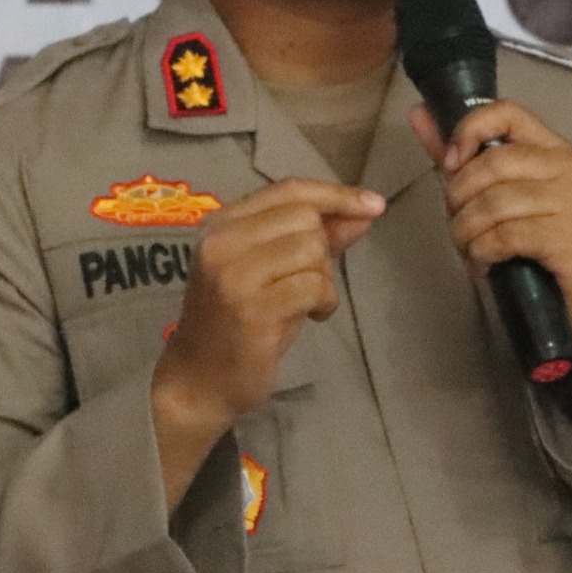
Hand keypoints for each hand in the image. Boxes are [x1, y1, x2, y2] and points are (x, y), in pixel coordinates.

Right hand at [149, 178, 381, 506]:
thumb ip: (316, 237)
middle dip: (324, 249)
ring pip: (312, 250)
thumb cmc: (237, 324)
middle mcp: (222, 241)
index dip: (336, 194)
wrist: (197, 382)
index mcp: (222, 223)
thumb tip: (365, 210)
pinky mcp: (253, 309)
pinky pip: (314, 286)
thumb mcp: (273, 270)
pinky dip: (326, 301)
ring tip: (307, 303)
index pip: (289, 190)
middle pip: (306, 218)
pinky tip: (312, 316)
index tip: (374, 204)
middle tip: (310, 282)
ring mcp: (234, 274)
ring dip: (324, 279)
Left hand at [408, 100, 571, 341]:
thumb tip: (418, 114)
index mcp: (557, 149)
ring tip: (468, 249)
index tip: (449, 164)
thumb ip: (461, 156)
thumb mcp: (496, 195)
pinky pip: (506, 235)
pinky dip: (483, 251)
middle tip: (457, 225)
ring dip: (466, 231)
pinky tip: (483, 264)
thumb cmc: (538, 247)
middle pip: (494, 162)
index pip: (509, 113)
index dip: (470, 130)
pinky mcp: (571, 237)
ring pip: (495, 202)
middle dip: (459, 197)